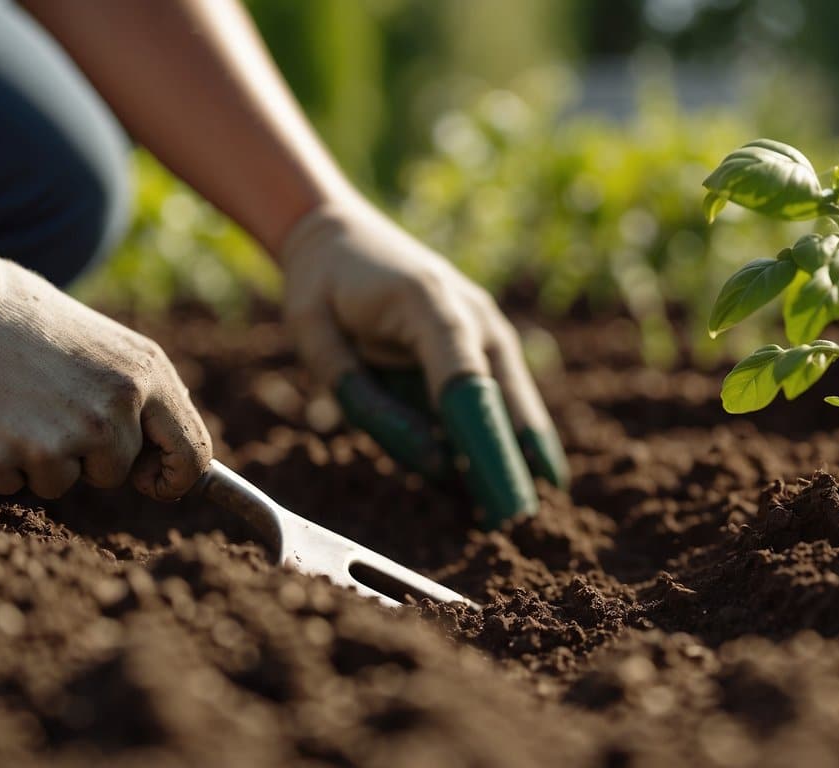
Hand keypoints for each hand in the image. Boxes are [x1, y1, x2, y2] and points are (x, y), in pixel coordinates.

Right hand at [0, 247, 211, 499]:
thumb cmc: (33, 326)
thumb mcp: (111, 348)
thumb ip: (143, 398)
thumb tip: (167, 452)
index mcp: (147, 376)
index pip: (193, 455)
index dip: (173, 478)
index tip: (153, 482)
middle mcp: (115, 409)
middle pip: (119, 473)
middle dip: (90, 458)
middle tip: (54, 410)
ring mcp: (65, 435)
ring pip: (66, 484)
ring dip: (44, 460)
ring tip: (23, 408)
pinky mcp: (14, 455)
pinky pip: (18, 485)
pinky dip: (3, 464)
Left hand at [280, 204, 567, 527]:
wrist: (337, 231)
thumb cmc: (322, 285)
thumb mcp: (318, 339)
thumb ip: (366, 401)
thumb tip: (438, 462)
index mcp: (428, 303)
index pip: (464, 384)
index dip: (486, 444)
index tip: (504, 493)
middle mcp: (473, 313)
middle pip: (505, 398)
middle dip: (515, 461)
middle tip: (519, 521)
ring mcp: (487, 325)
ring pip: (515, 400)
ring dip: (519, 453)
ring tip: (518, 512)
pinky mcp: (487, 340)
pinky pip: (502, 396)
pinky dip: (509, 435)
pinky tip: (520, 476)